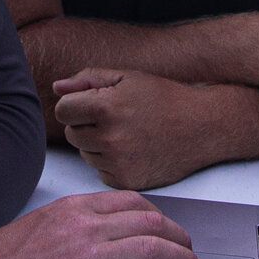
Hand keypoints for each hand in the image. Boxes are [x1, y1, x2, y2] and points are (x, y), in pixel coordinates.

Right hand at [0, 191, 204, 258]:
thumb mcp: (36, 226)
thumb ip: (71, 227)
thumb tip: (98, 239)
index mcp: (72, 210)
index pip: (130, 202)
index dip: (158, 215)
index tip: (168, 227)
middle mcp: (84, 228)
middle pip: (150, 223)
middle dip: (179, 236)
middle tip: (191, 250)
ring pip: (153, 252)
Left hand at [52, 69, 213, 190]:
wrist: (202, 126)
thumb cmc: (164, 98)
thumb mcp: (127, 78)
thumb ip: (88, 79)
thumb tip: (57, 87)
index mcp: (105, 107)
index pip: (62, 110)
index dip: (76, 104)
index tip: (93, 103)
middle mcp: (109, 138)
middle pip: (71, 134)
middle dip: (86, 125)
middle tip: (114, 118)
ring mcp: (118, 162)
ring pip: (85, 154)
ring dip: (97, 144)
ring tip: (127, 133)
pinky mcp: (127, 181)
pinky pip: (100, 172)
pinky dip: (111, 163)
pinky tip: (133, 150)